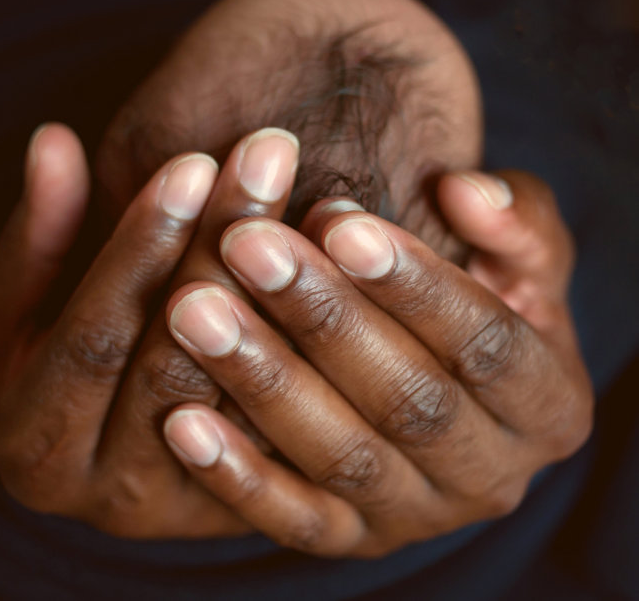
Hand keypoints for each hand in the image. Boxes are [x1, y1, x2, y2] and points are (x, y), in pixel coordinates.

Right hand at [0, 123, 298, 536]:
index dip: (140, 246)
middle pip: (178, 363)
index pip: (97, 337)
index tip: (193, 163)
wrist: (114, 455)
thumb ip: (40, 237)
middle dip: (223, 249)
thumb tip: (52, 142)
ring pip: (250, 400)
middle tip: (270, 156)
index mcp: (37, 443)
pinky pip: (299, 432)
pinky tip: (355, 271)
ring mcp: (192, 508)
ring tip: (325, 202)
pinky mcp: (254, 507)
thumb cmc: (58, 366)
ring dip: (290, 295)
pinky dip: (326, 353)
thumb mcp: (25, 309)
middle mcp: (113, 493)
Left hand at [161, 170, 593, 556]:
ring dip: (266, 381)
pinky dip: (238, 475)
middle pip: (406, 400)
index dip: (413, 282)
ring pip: (342, 457)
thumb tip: (466, 190)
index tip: (338, 220)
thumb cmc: (484, 308)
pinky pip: (295, 520)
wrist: (446, 391)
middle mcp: (491, 477)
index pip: (484, 342)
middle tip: (247, 246)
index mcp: (549, 406)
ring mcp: (417, 517)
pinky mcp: (352, 538)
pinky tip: (181, 419)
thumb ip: (517, 225)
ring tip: (197, 310)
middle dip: (323, 318)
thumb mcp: (523, 266)